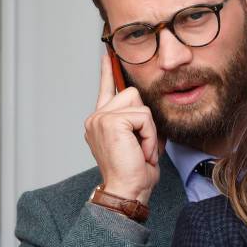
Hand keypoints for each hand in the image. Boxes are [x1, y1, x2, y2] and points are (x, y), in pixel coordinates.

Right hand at [84, 54, 163, 204]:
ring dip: (149, 131)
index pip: (105, 90)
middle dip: (146, 120)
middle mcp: (96, 118)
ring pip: (141, 106)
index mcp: (101, 122)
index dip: (107, 71)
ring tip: (141, 150)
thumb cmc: (135, 173)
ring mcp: (101, 119)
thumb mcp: (139, 142)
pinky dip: (150, 136)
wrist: (127, 191)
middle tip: (141, 146)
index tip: (107, 54)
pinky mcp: (111, 122)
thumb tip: (148, 109)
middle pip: (133, 94)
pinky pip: (144, 118)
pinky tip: (141, 151)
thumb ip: (139, 123)